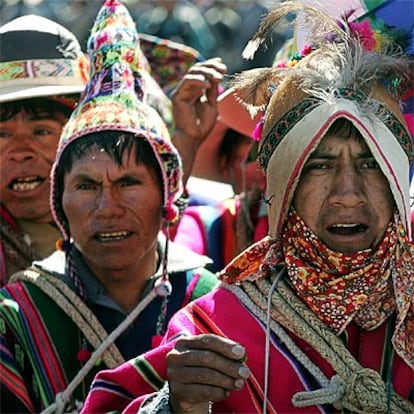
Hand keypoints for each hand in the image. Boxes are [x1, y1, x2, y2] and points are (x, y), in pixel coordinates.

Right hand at [167, 334, 249, 412]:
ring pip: (205, 375)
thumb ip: (223, 352)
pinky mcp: (178, 392)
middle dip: (229, 365)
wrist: (187, 393)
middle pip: (206, 357)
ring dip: (226, 380)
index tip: (241, 353)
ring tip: (239, 383)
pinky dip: (219, 392)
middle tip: (245, 372)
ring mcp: (175, 374)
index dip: (225, 346)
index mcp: (184, 342)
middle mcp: (175, 356)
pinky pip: (203, 391)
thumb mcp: (210, 356)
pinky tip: (226, 392)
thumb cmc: (202, 369)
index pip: (207, 340)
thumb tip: (241, 354)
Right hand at [171, 58, 226, 183]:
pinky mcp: (177, 96)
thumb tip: (217, 74)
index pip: (203, 72)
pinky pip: (187, 82)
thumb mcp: (212, 104)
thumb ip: (213, 90)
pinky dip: (198, 80)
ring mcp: (182, 91)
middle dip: (211, 67)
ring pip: (192, 72)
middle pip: (197, 69)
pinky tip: (208, 85)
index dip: (212, 66)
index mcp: (196, 90)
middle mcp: (188, 89)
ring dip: (207, 72)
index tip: (224, 67)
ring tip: (218, 78)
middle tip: (223, 70)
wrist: (193, 138)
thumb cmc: (202, 125)